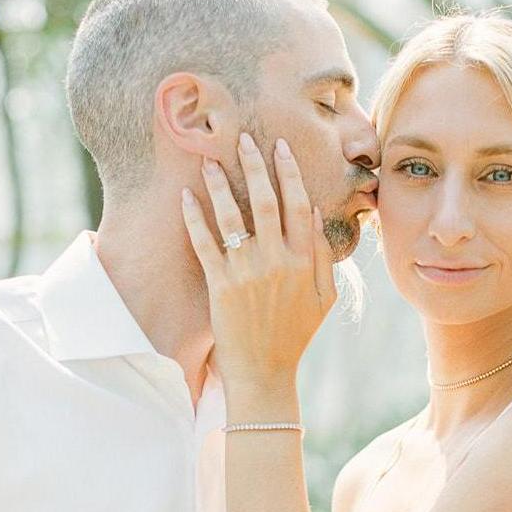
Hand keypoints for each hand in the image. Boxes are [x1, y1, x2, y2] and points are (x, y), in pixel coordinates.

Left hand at [181, 133, 336, 387]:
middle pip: (265, 202)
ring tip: (210, 160)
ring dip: (221, 185)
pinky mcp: (220, 286)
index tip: (281, 147)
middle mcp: (276, 262)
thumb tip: (315, 213)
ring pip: (233, 217)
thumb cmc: (296, 335)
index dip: (289, 173)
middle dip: (255, 166)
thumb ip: (322, 256)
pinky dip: (194, 218)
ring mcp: (246, 273)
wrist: (265, 372)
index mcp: (303, 261)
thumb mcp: (324, 298)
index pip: (298, 205)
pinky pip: (205, 244)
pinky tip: (187, 196)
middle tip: (245, 139)